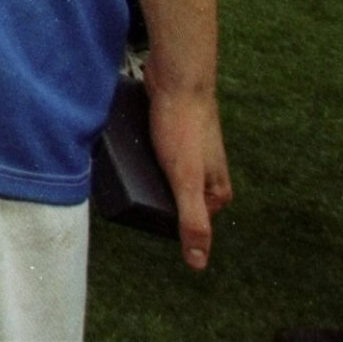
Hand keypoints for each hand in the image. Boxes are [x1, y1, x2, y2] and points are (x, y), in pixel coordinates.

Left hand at [145, 78, 233, 269]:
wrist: (176, 78)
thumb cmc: (183, 126)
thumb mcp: (185, 180)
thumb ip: (193, 221)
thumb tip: (198, 263)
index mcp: (218, 192)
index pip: (185, 222)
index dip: (160, 216)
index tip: (140, 201)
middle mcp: (209, 174)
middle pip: (173, 198)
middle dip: (150, 193)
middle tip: (129, 179)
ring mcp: (193, 154)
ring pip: (163, 176)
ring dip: (144, 174)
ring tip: (124, 164)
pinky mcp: (176, 137)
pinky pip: (157, 154)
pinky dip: (143, 154)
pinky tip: (128, 150)